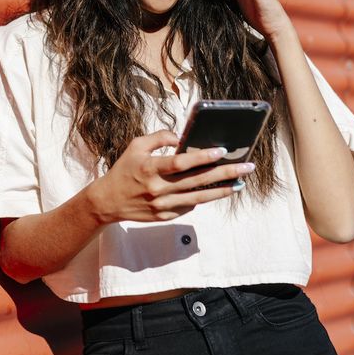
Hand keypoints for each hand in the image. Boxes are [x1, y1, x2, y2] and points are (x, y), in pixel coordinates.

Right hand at [87, 129, 253, 223]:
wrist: (108, 202)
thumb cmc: (124, 170)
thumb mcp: (136, 146)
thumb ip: (159, 138)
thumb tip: (181, 138)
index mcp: (150, 168)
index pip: (181, 163)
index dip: (202, 157)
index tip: (221, 151)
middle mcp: (157, 189)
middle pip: (197, 181)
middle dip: (225, 173)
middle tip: (245, 168)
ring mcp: (162, 206)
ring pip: (199, 198)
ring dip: (221, 190)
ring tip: (239, 184)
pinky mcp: (165, 217)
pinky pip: (189, 206)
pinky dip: (203, 198)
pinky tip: (216, 191)